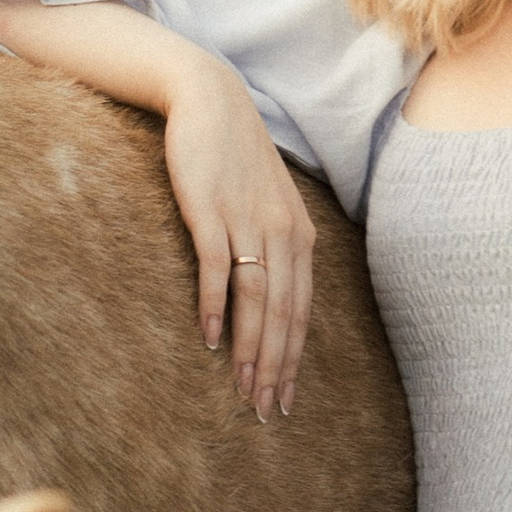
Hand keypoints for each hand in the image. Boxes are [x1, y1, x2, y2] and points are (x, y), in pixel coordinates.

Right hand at [159, 53, 315, 419]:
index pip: (301, 311)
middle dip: (276, 367)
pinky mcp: (211, 210)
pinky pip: (218, 268)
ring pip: (257, 298)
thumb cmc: (235, 158)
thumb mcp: (267, 204)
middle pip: (283, 313)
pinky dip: (217, 306)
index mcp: (300, 235)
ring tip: (243, 388)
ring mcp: (246, 221)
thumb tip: (271, 295)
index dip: (294, 358)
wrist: (210, 101)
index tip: (287, 399)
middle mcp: (282, 232)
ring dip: (250, 348)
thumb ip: (274, 246)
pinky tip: (210, 339)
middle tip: (267, 410)